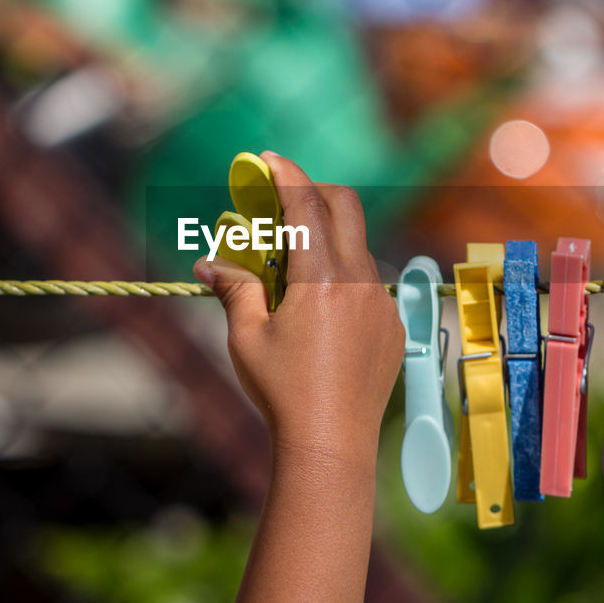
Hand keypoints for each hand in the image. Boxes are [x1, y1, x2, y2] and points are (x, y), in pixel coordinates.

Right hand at [193, 151, 403, 462]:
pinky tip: (317, 310)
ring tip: (290, 268)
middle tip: (281, 200)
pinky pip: (369, 285)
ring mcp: (382, 304)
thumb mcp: (247, 337)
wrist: (331, 444)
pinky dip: (342, 277)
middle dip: (313, 192)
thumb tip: (211, 262)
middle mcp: (361, 282)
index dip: (286, 175)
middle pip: (345, 207)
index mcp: (323, 279)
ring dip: (325, 240)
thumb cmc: (283, 392)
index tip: (267, 158)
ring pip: (356, 248)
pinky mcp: (392, 327)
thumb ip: (235, 289)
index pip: (306, 206)